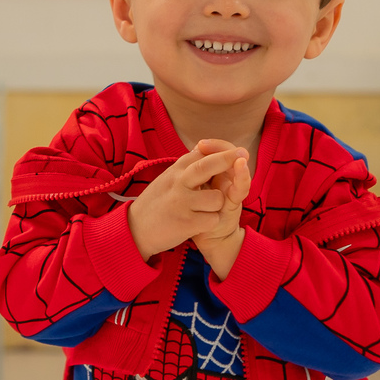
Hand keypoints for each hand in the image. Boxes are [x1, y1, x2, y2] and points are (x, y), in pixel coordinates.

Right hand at [127, 142, 247, 260]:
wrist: (135, 230)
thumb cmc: (156, 203)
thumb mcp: (167, 179)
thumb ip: (185, 167)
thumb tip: (204, 148)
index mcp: (175, 170)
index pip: (201, 154)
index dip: (221, 151)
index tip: (236, 150)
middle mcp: (178, 182)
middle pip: (207, 165)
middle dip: (228, 159)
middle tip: (243, 154)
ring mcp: (182, 202)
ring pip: (217, 198)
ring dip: (216, 206)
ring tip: (203, 211)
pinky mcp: (186, 222)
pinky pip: (213, 219)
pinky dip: (210, 223)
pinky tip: (198, 224)